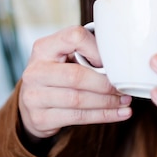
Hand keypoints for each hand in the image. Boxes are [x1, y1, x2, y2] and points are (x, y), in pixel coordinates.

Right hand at [19, 25, 131, 139]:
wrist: (32, 102)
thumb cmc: (57, 73)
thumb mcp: (64, 56)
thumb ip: (86, 53)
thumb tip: (119, 63)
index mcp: (44, 48)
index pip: (74, 38)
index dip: (96, 49)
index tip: (112, 61)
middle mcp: (35, 71)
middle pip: (76, 76)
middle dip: (105, 84)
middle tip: (123, 87)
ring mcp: (34, 97)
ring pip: (78, 100)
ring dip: (107, 102)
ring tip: (125, 100)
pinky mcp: (40, 118)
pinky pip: (77, 118)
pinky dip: (102, 115)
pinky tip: (118, 113)